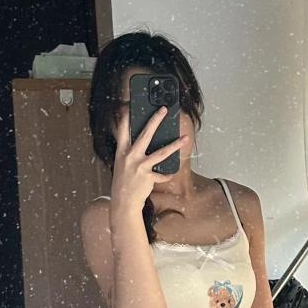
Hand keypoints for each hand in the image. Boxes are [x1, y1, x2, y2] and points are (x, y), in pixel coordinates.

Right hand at [110, 105, 188, 225]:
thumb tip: (144, 141)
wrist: (123, 202)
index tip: (130, 105)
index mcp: (122, 151)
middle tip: (164, 109)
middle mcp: (130, 156)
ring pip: (162, 152)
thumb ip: (131, 152)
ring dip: (175, 145)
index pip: (123, 130)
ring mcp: (140, 166)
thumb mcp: (123, 164)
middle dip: (155, 120)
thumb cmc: (124, 182)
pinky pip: (162, 173)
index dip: (126, 117)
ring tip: (185, 138)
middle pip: (146, 133)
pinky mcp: (149, 176)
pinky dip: (166, 174)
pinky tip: (169, 174)